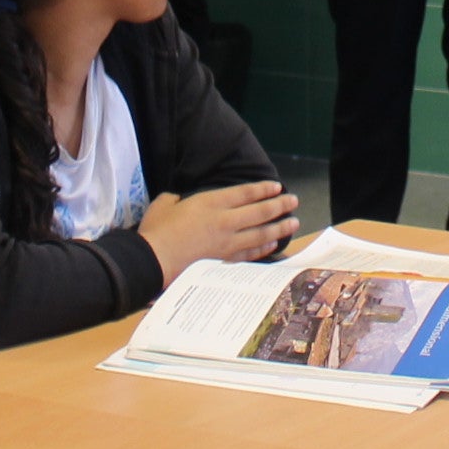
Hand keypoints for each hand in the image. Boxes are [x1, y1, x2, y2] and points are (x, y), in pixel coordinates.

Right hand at [140, 181, 299, 280]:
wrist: (154, 261)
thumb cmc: (157, 230)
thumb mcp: (164, 203)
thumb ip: (176, 198)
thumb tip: (178, 200)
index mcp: (210, 203)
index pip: (244, 194)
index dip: (263, 189)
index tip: (277, 187)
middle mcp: (224, 221)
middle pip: (259, 212)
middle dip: (279, 206)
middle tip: (294, 202)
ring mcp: (226, 243)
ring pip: (260, 234)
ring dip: (279, 227)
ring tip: (293, 223)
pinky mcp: (224, 261)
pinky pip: (250, 253)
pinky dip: (263, 247)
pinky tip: (272, 243)